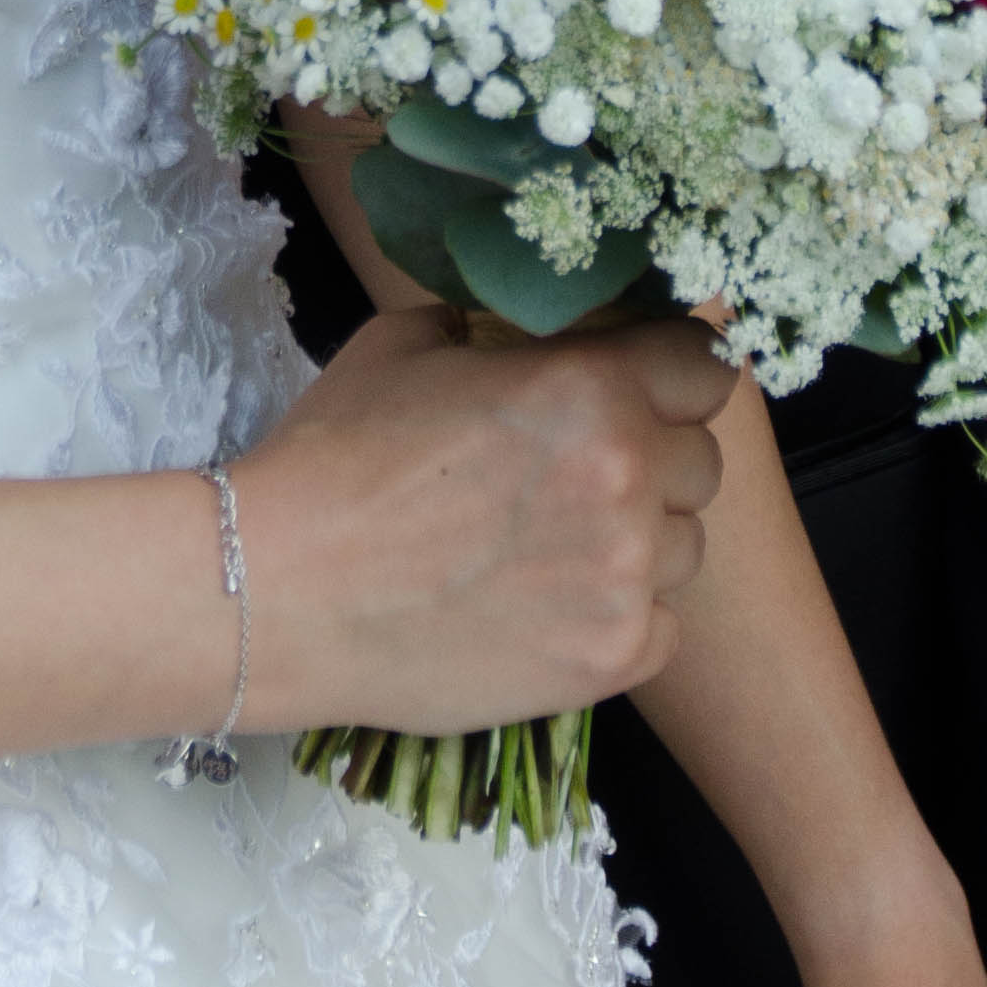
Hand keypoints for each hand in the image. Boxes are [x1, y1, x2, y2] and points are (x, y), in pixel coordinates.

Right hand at [235, 308, 732, 729]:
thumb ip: (496, 327)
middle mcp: (629, 478)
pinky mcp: (614, 659)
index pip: (706, 363)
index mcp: (591, 387)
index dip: (672, 370)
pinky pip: (662, 623)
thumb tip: (533, 330)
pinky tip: (549, 604)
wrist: (280, 594)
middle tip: (577, 472)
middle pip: (700, 459)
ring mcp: (627, 577)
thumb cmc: (335, 461)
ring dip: (638, 539)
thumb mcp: (407, 345)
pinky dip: (620, 615)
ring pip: (685, 545)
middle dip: (652, 457)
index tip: (643, 385)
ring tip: (552, 545)